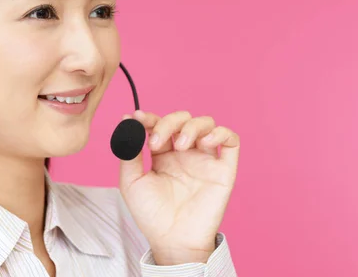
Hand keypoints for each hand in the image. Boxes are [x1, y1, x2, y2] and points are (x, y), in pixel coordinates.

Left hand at [118, 110, 239, 265]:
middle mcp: (185, 153)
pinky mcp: (223, 169)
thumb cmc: (151, 214)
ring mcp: (204, 159)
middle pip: (182, 120)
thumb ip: (129, 152)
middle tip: (156, 142)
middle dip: (168, 122)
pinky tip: (205, 142)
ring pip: (206, 123)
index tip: (137, 118)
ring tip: (181, 145)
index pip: (159, 124)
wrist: (171, 240)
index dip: (149, 117)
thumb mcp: (131, 181)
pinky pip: (231, 140)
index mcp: (163, 154)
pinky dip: (220, 132)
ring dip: (192, 126)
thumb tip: (126, 121)